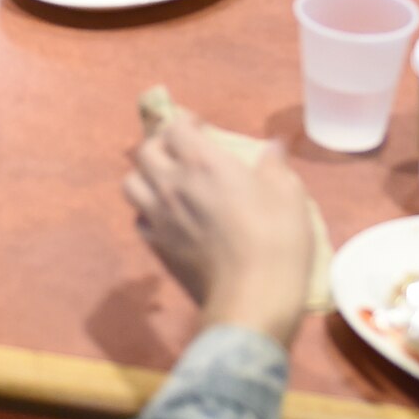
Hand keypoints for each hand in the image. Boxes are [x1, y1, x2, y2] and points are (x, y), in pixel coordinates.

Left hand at [123, 114, 313, 347]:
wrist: (252, 297)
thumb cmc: (276, 239)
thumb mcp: (288, 193)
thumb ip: (274, 165)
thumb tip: (272, 147)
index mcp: (202, 163)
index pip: (174, 127)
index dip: (185, 122)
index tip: (200, 127)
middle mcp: (171, 184)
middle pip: (145, 150)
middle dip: (161, 144)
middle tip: (182, 153)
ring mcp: (159, 217)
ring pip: (130, 183)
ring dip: (146, 176)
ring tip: (167, 182)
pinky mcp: (156, 246)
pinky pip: (139, 219)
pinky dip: (148, 212)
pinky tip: (168, 218)